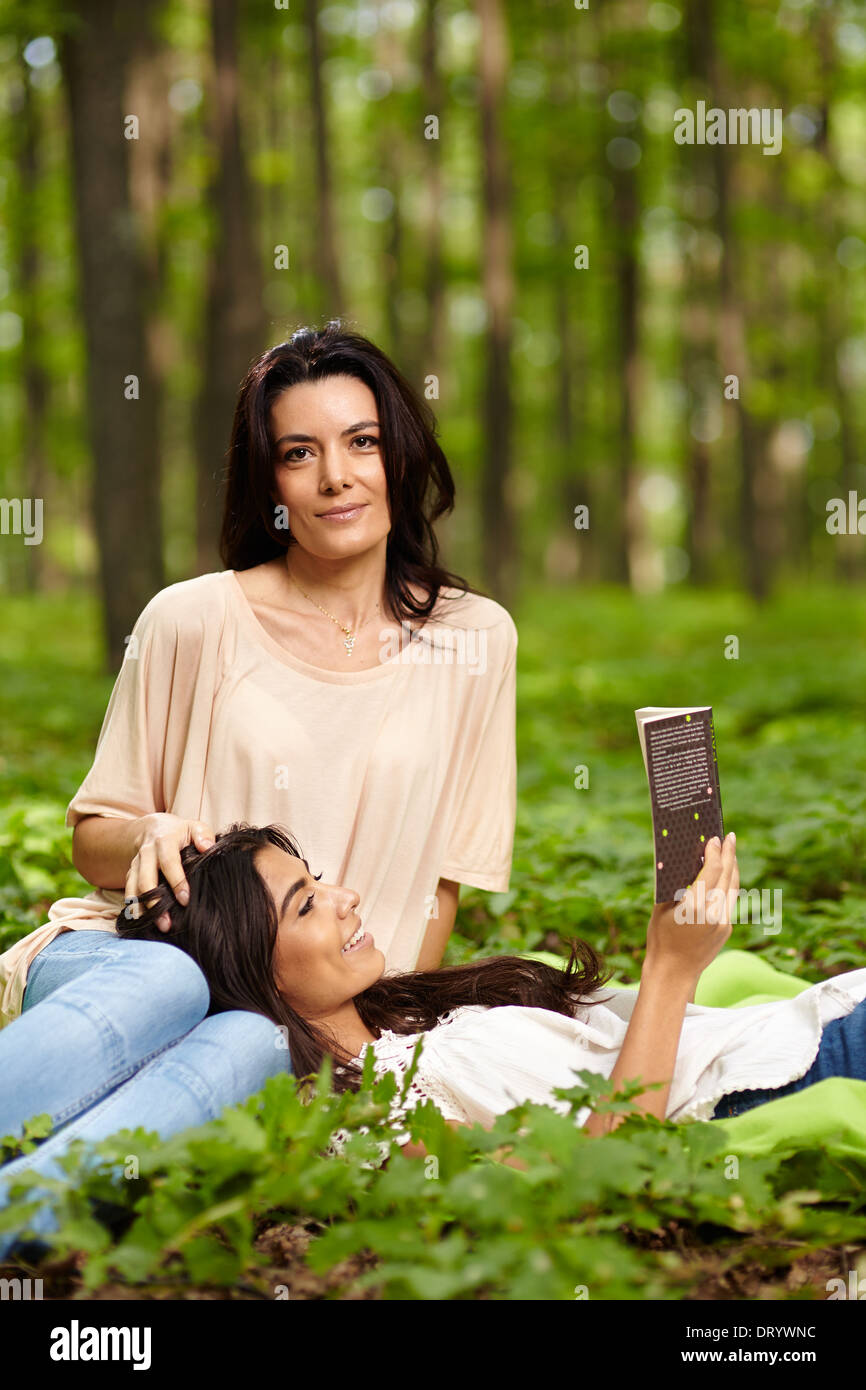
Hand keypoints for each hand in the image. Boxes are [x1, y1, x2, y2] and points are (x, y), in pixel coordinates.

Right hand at [124, 814, 215, 931]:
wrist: (154, 828)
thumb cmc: (180, 832)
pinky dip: (133, 908)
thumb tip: (208, 848)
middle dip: (153, 902)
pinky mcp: (131, 874)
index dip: (176, 881)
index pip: (168, 862)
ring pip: (132, 888)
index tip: (185, 899)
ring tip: (153, 927)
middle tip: (166, 923)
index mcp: (164, 841)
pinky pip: (128, 892)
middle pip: (145, 879)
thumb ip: (204, 835)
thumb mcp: (194, 827)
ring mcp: (136, 864)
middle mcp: (146, 853)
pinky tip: (142, 922)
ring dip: (141, 909)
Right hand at [644, 832, 738, 988]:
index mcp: (695, 907)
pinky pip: (730, 900)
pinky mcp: (727, 929)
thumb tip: (685, 861)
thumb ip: (675, 885)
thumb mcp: (661, 908)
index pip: (712, 871)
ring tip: (731, 852)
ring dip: (733, 868)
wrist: (674, 973)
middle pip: (728, 876)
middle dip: (729, 854)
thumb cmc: (660, 938)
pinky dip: (729, 884)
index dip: (715, 853)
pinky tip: (726, 875)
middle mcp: (714, 914)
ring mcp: (724, 923)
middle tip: (729, 837)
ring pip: (733, 888)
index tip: (714, 838)